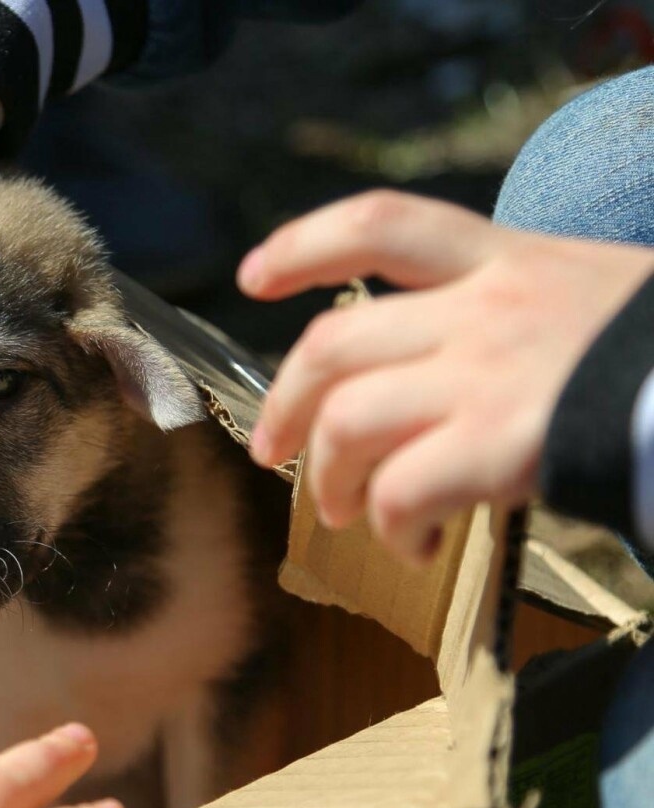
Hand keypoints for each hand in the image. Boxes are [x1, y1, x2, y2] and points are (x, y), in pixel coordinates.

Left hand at [239, 190, 653, 563]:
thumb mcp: (591, 293)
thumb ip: (512, 308)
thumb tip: (438, 364)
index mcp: (508, 259)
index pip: (382, 226)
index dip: (304, 244)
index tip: (253, 274)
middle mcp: (485, 309)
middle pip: (332, 345)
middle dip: (284, 404)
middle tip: (273, 450)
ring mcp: (489, 375)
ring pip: (348, 422)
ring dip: (327, 479)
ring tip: (342, 513)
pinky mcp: (502, 445)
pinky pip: (399, 491)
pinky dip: (390, 528)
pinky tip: (413, 544)